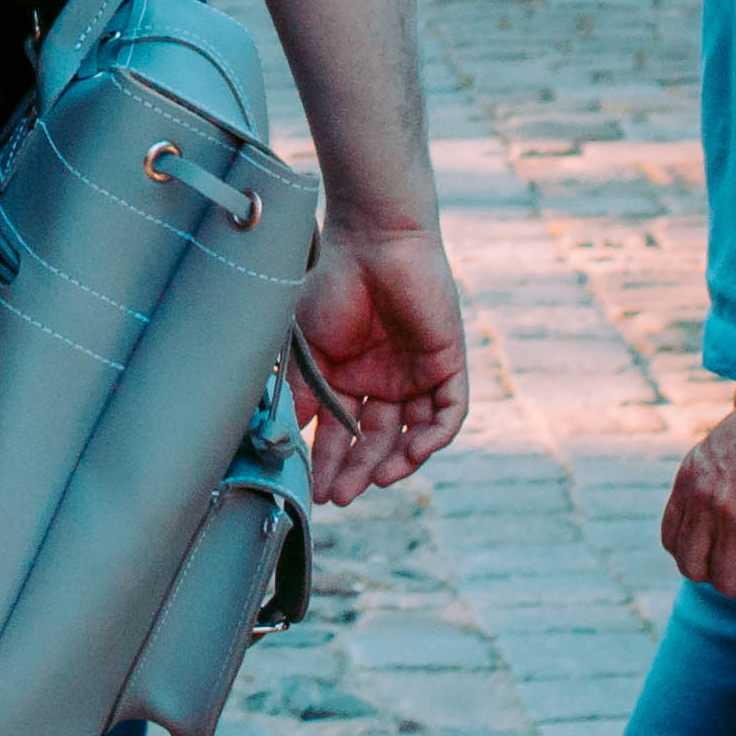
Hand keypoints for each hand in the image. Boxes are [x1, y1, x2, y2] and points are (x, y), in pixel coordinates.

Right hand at [295, 219, 469, 501]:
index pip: (341, 431)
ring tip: (375, 479)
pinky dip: (434, 437)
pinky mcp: (447, 363)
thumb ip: (304, 393)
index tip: (314, 489)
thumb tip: (286, 439)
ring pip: (413, 433)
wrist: (373, 240)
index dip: (328, 461)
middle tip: (341, 495)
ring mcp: (417, 373)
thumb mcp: (309, 346)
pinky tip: (412, 454)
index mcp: (349, 376)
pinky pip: (448, 413)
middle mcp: (384, 380)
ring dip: (397, 461)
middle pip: (377, 440)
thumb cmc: (333, 283)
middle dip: (358, 469)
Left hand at [658, 389, 735, 601]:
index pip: (673, 540)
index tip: (731, 554)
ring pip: (730, 585)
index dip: (701, 556)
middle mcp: (705, 503)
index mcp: (691, 478)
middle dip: (726, 577)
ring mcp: (735, 522)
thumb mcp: (729, 441)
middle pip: (695, 569)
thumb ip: (718, 473)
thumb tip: (732, 493)